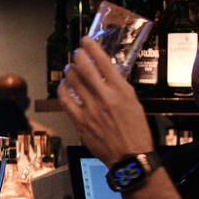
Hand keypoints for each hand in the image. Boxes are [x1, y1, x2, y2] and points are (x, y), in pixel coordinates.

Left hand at [59, 37, 153, 164]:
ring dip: (70, 71)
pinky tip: (63, 86)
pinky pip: (66, 101)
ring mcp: (91, 110)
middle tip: (76, 53)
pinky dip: (63, 90)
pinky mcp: (81, 122)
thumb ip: (119, 89)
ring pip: (74, 82)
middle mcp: (106, 98)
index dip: (93, 48)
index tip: (87, 41)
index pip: (104, 62)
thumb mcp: (134, 104)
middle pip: (86, 69)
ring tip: (69, 67)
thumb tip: (105, 77)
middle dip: (78, 56)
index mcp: (122, 92)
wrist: (130, 157)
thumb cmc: (136, 132)